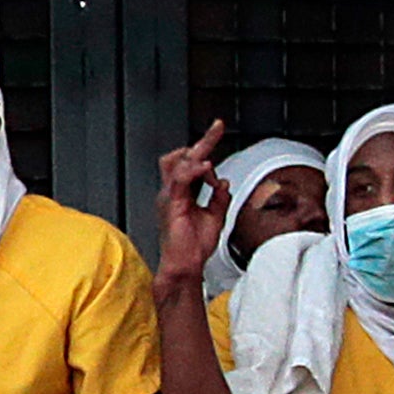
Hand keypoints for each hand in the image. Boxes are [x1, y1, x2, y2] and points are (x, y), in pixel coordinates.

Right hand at [156, 121, 229, 288]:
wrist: (186, 265)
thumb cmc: (195, 247)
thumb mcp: (215, 217)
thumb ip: (219, 198)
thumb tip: (224, 182)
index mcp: (182, 193)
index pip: (191, 162)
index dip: (205, 145)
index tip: (217, 129)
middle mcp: (173, 191)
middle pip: (182, 156)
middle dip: (203, 141)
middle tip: (217, 128)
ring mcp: (170, 196)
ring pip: (176, 162)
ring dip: (197, 156)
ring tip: (211, 162)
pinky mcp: (171, 204)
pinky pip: (179, 180)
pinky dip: (193, 171)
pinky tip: (206, 170)